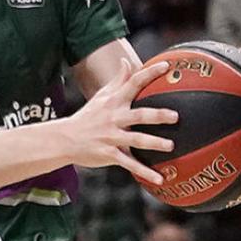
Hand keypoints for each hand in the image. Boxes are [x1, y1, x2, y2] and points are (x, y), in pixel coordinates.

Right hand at [64, 59, 176, 183]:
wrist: (65, 139)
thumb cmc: (88, 116)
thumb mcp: (101, 96)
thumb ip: (118, 80)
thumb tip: (127, 60)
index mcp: (114, 101)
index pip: (133, 83)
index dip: (149, 73)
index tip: (166, 66)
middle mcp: (114, 117)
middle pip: (138, 114)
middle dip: (157, 115)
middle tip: (176, 116)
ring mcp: (111, 137)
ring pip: (135, 139)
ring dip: (153, 143)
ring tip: (170, 146)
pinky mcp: (109, 154)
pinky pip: (129, 163)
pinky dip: (144, 172)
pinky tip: (160, 179)